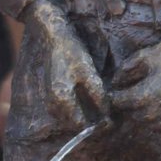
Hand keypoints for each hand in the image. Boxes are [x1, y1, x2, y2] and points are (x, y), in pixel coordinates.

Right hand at [26, 0, 107, 126]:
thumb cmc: (70, 51)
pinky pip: (67, 110)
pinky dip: (78, 109)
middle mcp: (52, 103)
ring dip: (85, 116)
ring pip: (70, 118)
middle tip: (108, 116)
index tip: (111, 121)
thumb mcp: (87, 71)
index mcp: (62, 98)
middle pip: (75, 124)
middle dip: (91, 122)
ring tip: (101, 108)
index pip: (81, 125)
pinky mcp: (51, 94)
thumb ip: (97, 95)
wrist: (51, 35)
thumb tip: (106, 114)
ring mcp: (50, 100)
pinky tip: (89, 100)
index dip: (97, 125)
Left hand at [110, 18, 160, 131]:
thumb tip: (114, 84)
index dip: (115, 93)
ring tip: (151, 91)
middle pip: (129, 113)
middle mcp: (155, 114)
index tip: (117, 87)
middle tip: (136, 87)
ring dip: (142, 110)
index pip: (117, 102)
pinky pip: (159, 126)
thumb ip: (124, 72)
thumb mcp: (142, 57)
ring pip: (144, 121)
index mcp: (143, 98)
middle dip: (129, 102)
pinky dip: (157, 116)